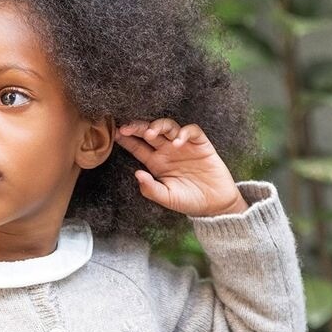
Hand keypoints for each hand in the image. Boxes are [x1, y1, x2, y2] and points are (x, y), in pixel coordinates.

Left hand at [114, 119, 247, 217]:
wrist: (215, 204)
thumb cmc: (189, 201)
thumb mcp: (167, 199)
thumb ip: (151, 189)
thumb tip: (137, 174)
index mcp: (156, 163)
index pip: (138, 147)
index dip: (127, 140)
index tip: (116, 134)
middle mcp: (167, 151)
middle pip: (150, 133)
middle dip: (138, 127)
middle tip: (127, 127)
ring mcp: (183, 146)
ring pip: (168, 127)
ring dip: (159, 127)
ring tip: (152, 134)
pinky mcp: (200, 144)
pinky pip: (191, 131)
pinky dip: (184, 133)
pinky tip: (178, 142)